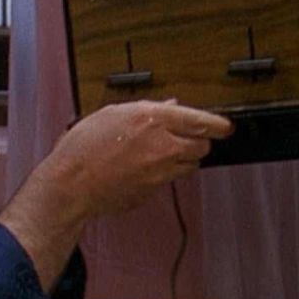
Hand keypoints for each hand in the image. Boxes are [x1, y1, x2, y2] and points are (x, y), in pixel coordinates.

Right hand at [0, 100, 233, 286]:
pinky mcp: (154, 190)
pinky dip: (163, 174)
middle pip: (201, 146)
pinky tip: (142, 169)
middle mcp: (162, 146)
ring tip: (161, 155)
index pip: (200, 121)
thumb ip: (147, 110)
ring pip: (189, 165)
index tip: (225, 127)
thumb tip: (171, 108)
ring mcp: (160, 172)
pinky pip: (169, 180)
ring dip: (182, 159)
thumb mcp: (113, 114)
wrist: (72, 184)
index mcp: (152, 119)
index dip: (218, 124)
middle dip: (197, 141)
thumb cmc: (84, 146)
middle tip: (186, 139)